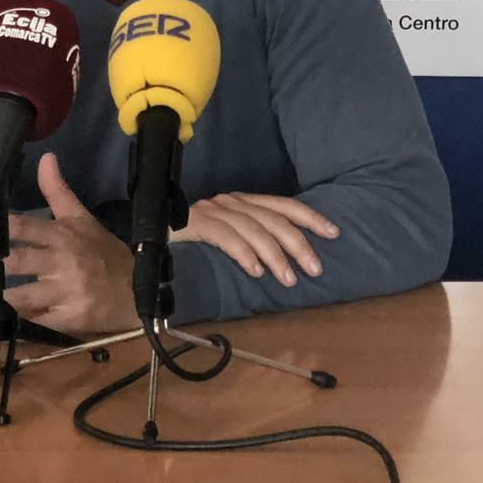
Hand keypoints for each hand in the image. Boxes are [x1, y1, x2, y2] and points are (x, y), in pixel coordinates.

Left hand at [1, 152, 135, 333]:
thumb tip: (46, 157)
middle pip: (18, 262)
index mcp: (62, 235)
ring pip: (22, 298)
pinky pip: (37, 322)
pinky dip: (16, 325)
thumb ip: (58, 190)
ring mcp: (65, 292)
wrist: (137, 292)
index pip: (24, 226)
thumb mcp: (83, 219)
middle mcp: (62, 262)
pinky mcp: (68, 319)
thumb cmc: (104, 254)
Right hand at [172, 193, 338, 287]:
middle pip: (272, 218)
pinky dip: (244, 254)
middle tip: (315, 268)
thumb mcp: (228, 238)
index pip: (282, 205)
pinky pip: (225, 237)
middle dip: (297, 243)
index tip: (333, 232)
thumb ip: (252, 242)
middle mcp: (229, 203)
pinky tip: (256, 272)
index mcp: (240, 203)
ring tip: (288, 278)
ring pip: (252, 229)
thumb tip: (287, 261)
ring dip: (275, 255)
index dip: (309, 217)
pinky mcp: (195, 225)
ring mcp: (211, 212)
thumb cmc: (192, 244)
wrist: (148, 237)